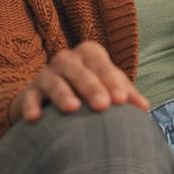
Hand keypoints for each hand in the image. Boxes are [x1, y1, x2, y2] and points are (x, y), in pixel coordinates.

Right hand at [8, 41, 148, 125]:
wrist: (52, 96)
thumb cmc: (89, 90)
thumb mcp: (108, 87)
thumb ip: (126, 95)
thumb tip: (144, 107)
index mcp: (89, 54)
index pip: (101, 64)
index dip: (112, 81)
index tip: (121, 101)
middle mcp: (66, 60)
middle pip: (79, 70)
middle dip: (91, 87)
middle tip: (103, 105)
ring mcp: (46, 75)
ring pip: (54, 81)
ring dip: (63, 94)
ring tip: (73, 108)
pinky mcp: (30, 92)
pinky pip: (29, 97)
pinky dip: (31, 106)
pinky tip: (35, 118)